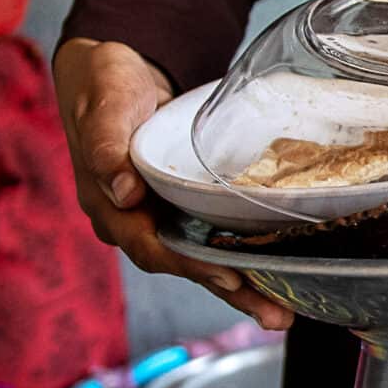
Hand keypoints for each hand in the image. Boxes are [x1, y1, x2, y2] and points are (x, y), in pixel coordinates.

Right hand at [54, 37, 291, 331]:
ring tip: (282, 314)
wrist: (115, 72)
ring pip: (202, 261)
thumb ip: (107, 145)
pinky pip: (211, 241)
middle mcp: (134, 222)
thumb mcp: (105, 105)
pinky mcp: (182, 208)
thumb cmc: (106, 85)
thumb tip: (123, 191)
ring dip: (242, 288)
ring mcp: (159, 218)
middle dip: (229, 290)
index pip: (151, 246)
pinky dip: (241, 260)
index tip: (228, 276)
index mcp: (109, 207)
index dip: (190, 264)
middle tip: (274, 316)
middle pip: (184, 265)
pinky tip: (274, 278)